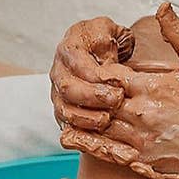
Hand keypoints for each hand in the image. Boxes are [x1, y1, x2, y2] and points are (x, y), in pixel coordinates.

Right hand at [50, 14, 138, 164]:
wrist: (97, 57)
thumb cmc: (106, 43)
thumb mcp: (109, 31)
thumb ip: (108, 37)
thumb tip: (108, 51)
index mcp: (68, 50)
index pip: (77, 64)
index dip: (97, 76)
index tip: (118, 84)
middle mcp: (59, 74)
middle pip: (68, 90)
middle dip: (92, 97)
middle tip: (116, 101)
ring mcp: (60, 97)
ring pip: (66, 113)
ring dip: (87, 120)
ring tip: (108, 122)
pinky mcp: (66, 117)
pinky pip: (73, 133)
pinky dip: (91, 142)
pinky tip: (110, 147)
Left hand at [55, 2, 178, 178]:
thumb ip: (178, 34)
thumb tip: (162, 7)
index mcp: (150, 88)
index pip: (108, 76)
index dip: (94, 71)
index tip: (85, 66)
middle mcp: (141, 115)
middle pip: (97, 102)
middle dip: (83, 95)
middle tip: (65, 87)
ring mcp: (141, 141)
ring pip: (97, 129)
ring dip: (79, 119)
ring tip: (61, 110)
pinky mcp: (144, 163)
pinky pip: (107, 154)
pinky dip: (87, 145)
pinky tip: (70, 138)